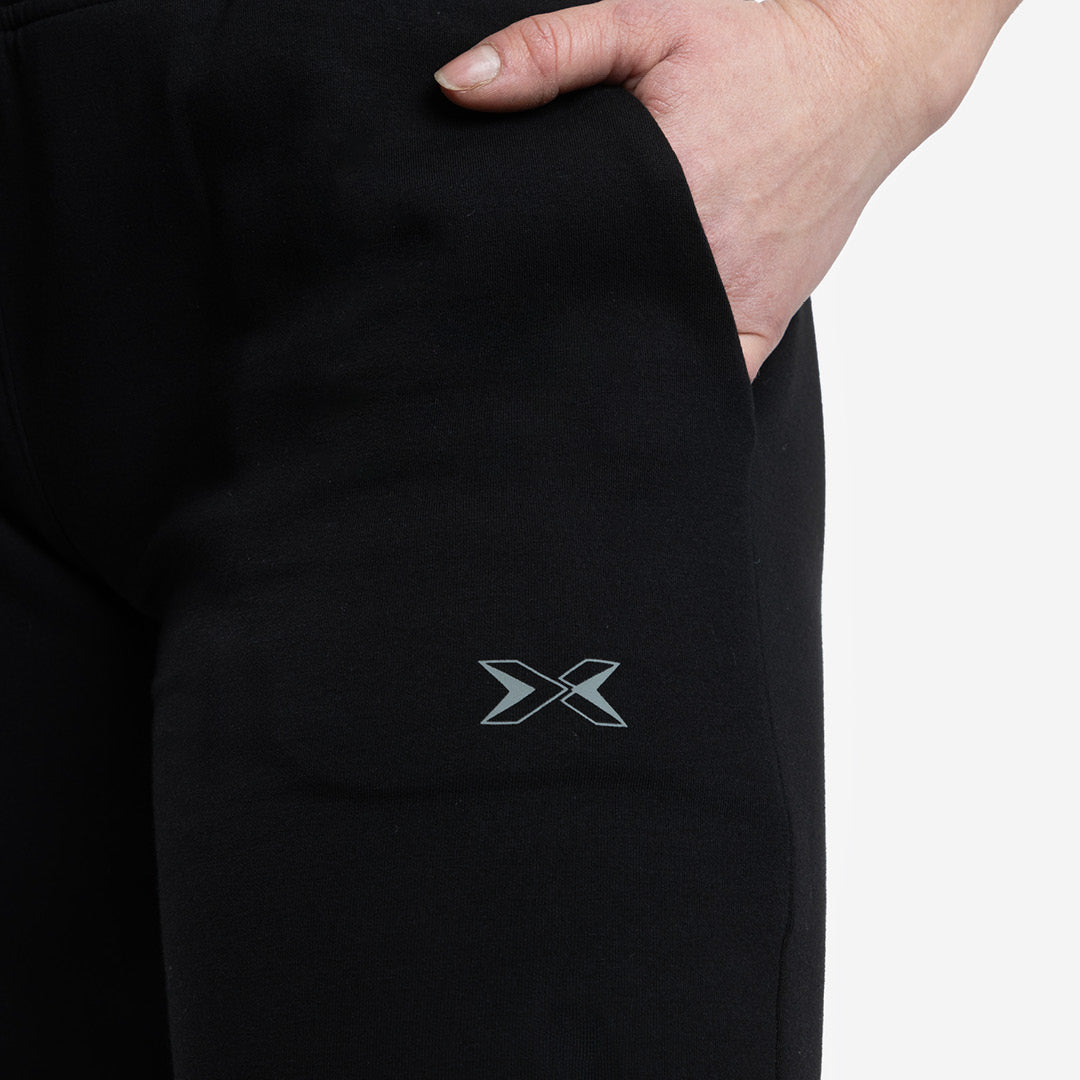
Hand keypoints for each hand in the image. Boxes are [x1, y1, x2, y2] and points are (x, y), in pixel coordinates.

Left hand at [433, 0, 939, 381]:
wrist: (863, 80)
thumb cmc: (756, 52)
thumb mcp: (649, 22)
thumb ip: (549, 51)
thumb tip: (455, 88)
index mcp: (664, 188)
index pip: (560, 265)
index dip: (513, 285)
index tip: (480, 291)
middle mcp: (699, 258)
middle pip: (597, 321)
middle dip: (553, 326)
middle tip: (517, 319)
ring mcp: (734, 301)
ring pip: (651, 362)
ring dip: (610, 361)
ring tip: (571, 345)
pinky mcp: (763, 322)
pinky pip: (710, 376)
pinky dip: (674, 381)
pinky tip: (638, 371)